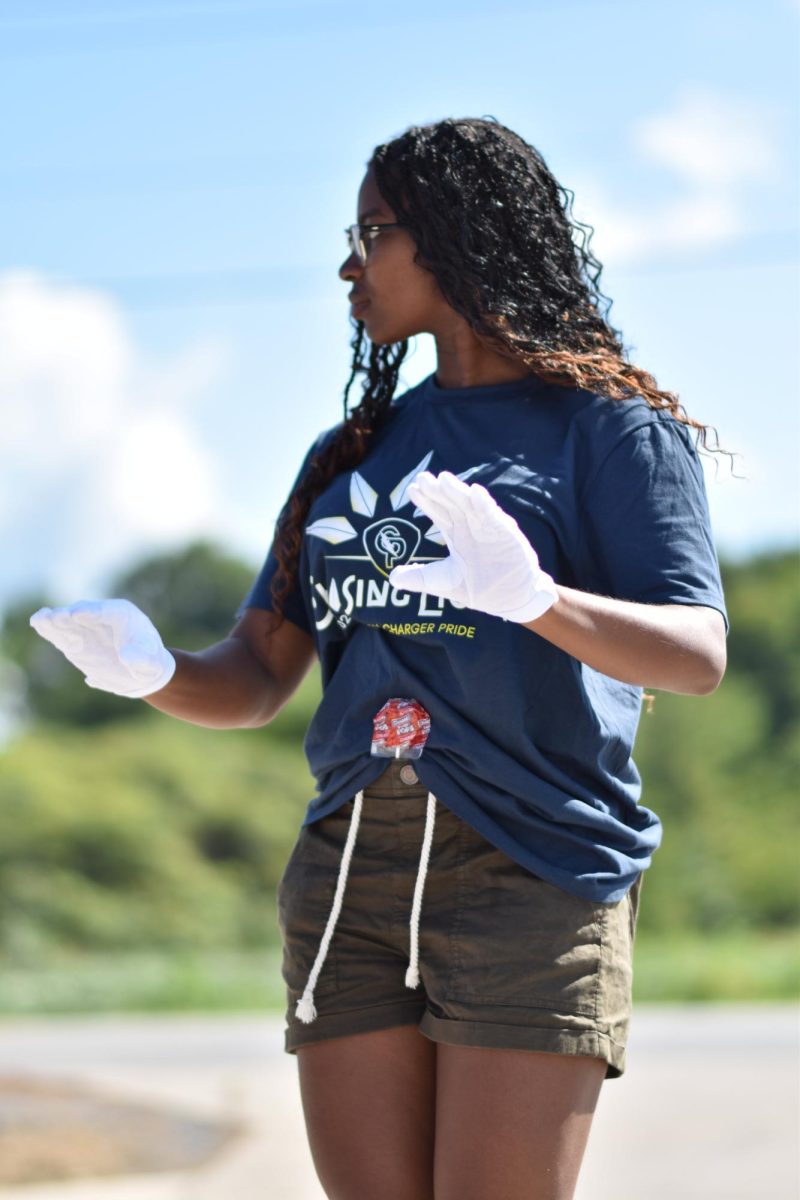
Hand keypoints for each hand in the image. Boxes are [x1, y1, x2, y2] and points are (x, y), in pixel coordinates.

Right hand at [29, 599, 176, 697]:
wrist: (140, 673)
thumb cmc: (150, 665)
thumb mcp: (150, 664)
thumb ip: (141, 659)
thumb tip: (126, 656)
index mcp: (123, 615)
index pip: (106, 611)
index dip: (92, 611)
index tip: (77, 614)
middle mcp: (102, 618)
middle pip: (83, 612)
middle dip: (70, 615)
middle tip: (56, 617)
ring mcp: (86, 629)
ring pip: (68, 622)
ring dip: (54, 620)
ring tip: (40, 619)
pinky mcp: (76, 642)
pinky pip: (61, 634)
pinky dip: (50, 629)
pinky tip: (37, 623)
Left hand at [389, 471, 558, 622]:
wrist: (512, 600)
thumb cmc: (481, 588)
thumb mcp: (445, 583)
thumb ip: (421, 578)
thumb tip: (393, 578)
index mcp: (456, 534)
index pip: (438, 512)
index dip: (426, 501)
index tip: (412, 489)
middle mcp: (470, 526)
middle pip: (451, 503)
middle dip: (438, 491)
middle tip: (423, 478)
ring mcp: (487, 528)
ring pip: (470, 505)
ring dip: (458, 491)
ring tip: (444, 479)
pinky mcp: (505, 534)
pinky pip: (493, 516)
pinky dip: (485, 505)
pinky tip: (476, 493)